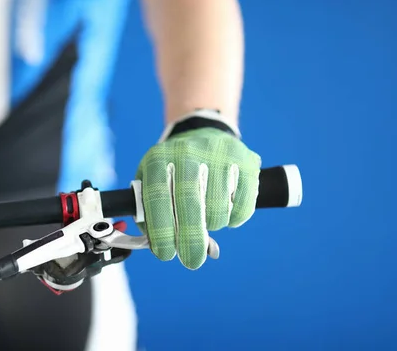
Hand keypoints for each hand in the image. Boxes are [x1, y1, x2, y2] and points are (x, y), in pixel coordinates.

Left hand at [135, 125, 261, 269]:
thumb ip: (151, 218)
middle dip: (190, 240)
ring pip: (217, 207)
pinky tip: (226, 215)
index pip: (157, 197)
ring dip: (212, 226)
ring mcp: (218, 154)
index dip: (161, 231)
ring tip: (207, 222)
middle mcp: (187, 152)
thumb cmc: (171, 173)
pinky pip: (243, 204)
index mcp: (158, 159)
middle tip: (192, 261)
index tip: (165, 254)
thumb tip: (169, 249)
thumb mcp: (151, 185)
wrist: (202, 135)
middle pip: (189, 203)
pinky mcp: (245, 161)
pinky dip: (235, 219)